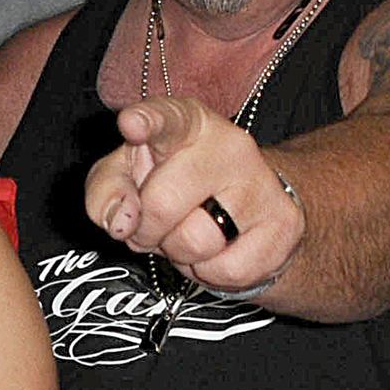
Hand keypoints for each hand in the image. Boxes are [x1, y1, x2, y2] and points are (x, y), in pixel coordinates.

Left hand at [85, 96, 304, 293]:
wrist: (244, 209)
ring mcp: (260, 182)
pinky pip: (226, 270)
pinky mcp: (284, 224)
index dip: (147, 121)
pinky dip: (211, 273)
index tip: (130, 124)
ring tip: (189, 232)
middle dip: (147, 230)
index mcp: (185, 122)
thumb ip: (106, 189)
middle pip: (162, 203)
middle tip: (155, 225)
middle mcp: (228, 144)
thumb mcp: (127, 176)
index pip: (166, 117)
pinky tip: (220, 248)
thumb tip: (120, 221)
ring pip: (195, 242)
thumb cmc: (172, 184)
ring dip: (179, 253)